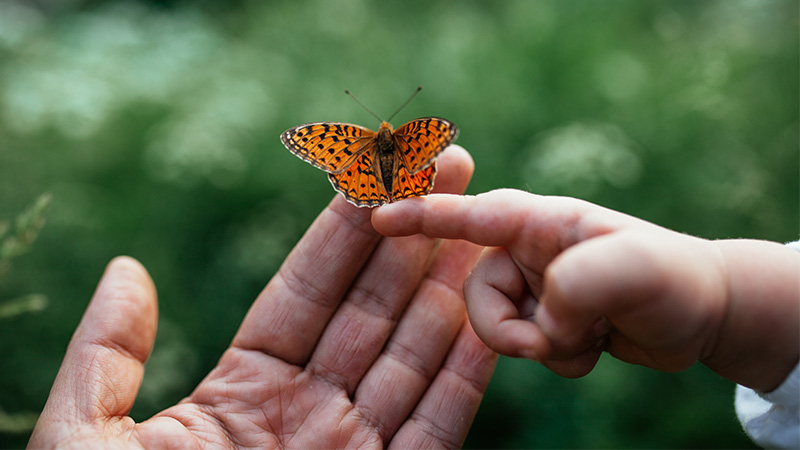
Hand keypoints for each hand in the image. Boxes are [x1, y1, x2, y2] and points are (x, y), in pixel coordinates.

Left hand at [29, 146, 496, 448]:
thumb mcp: (86, 439)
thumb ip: (108, 355)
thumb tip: (129, 269)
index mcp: (241, 391)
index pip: (305, 289)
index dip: (343, 225)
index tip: (375, 163)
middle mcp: (307, 413)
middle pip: (372, 307)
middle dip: (412, 233)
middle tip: (448, 162)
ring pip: (414, 355)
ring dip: (449, 286)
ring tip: (480, 218)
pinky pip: (438, 427)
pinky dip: (466, 374)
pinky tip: (486, 317)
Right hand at [372, 189, 798, 390]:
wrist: (698, 313)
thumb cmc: (673, 277)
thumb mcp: (637, 272)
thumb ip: (578, 284)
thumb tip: (542, 314)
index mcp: (539, 221)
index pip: (468, 216)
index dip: (420, 215)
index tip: (376, 216)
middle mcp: (526, 249)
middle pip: (474, 291)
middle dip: (505, 326)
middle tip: (549, 339)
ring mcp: (531, 285)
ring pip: (494, 327)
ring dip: (540, 345)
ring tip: (589, 338)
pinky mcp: (541, 316)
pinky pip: (520, 347)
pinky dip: (554, 356)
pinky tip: (591, 345)